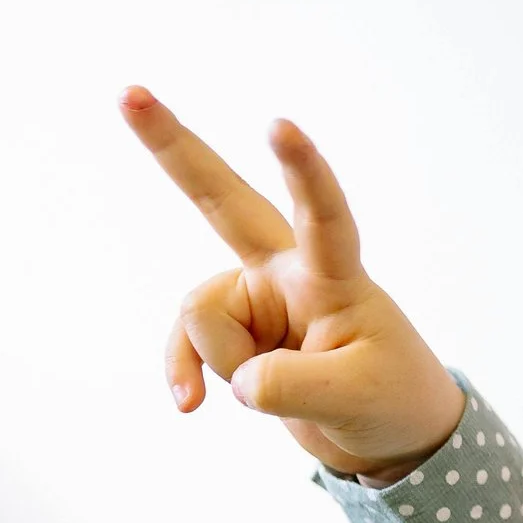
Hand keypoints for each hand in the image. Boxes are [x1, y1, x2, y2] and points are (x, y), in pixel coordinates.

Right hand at [125, 85, 465, 485]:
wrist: (391, 430)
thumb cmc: (393, 398)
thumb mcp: (355, 398)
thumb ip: (290, 387)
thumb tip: (233, 380)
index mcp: (335, 276)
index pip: (324, 216)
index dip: (303, 172)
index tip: (279, 123)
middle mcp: (289, 272)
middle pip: (223, 200)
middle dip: (174, 148)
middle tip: (129, 92)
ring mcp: (256, 296)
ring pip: (201, 316)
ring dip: (225, 363)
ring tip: (278, 388)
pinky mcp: (235, 328)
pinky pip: (187, 345)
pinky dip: (187, 373)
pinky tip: (190, 405)